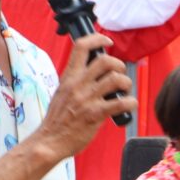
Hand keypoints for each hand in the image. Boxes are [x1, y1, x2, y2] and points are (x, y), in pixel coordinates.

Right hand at [34, 34, 136, 160]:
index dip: (98, 38)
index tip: (107, 42)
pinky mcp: (95, 115)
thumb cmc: (57, 120)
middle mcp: (78, 84)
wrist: (49, 141)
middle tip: (120, 74)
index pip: (81, 46)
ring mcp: (87, 99)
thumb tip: (94, 74)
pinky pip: (121, 103)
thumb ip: (76, 82)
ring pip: (116, 79)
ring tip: (124, 91)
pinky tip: (129, 106)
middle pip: (105, 60)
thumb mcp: (62, 93)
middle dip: (119, 65)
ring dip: (126, 83)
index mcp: (68, 77)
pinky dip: (131, 103)